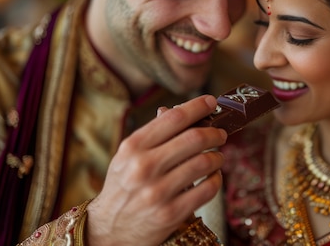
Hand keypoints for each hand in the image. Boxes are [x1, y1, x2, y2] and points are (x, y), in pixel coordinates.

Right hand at [85, 95, 226, 245]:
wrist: (109, 228)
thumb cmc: (123, 186)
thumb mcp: (128, 155)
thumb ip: (154, 134)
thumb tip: (184, 111)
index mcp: (133, 147)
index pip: (173, 118)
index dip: (197, 107)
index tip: (211, 102)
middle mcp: (144, 167)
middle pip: (194, 138)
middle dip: (214, 132)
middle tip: (221, 133)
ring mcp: (158, 192)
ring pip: (204, 163)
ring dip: (217, 157)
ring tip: (217, 156)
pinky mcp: (171, 214)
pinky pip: (207, 189)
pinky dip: (216, 179)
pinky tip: (213, 177)